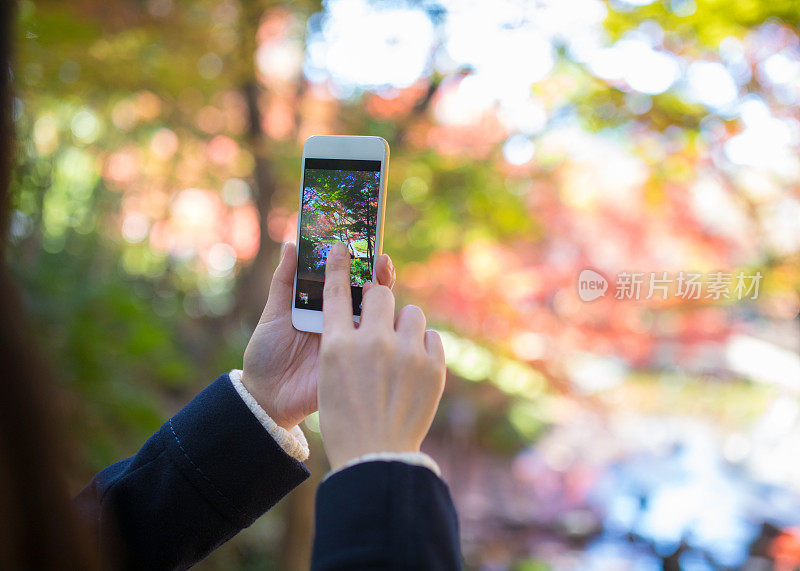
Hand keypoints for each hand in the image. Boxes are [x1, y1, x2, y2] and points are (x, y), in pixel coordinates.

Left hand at [242, 243, 395, 429]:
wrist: (267, 397)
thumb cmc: (267, 354)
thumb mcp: (273, 315)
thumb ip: (284, 282)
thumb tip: (292, 244)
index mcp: (323, 306)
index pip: (344, 278)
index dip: (354, 260)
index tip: (358, 240)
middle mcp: (342, 320)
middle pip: (368, 290)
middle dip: (377, 270)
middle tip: (378, 256)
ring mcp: (353, 340)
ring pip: (378, 312)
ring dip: (384, 292)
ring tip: (379, 274)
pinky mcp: (357, 361)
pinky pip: (377, 342)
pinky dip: (384, 326)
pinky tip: (382, 312)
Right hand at [318, 243, 445, 470]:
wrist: (376, 456)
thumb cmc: (345, 421)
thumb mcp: (329, 378)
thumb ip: (344, 344)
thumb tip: (363, 322)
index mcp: (337, 345)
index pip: (335, 292)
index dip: (338, 266)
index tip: (343, 247)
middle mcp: (371, 342)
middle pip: (380, 294)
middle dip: (379, 297)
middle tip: (379, 311)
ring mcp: (406, 353)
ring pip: (411, 313)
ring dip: (404, 325)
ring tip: (400, 348)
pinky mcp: (433, 367)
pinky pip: (433, 337)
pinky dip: (424, 347)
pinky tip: (416, 365)